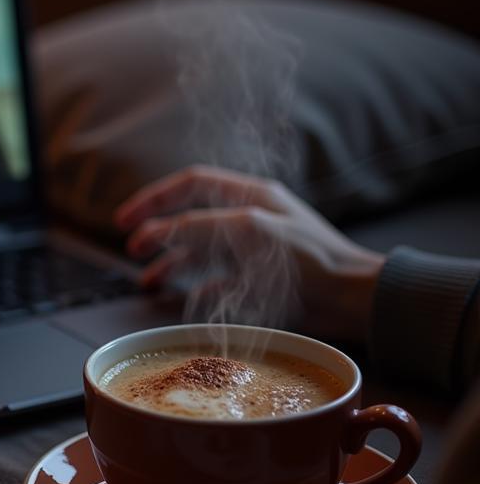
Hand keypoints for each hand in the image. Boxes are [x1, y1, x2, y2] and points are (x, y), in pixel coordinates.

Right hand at [115, 165, 385, 342]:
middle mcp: (249, 217)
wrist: (357, 299)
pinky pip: (219, 280)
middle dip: (157, 229)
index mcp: (249, 195)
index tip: (125, 219)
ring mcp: (254, 249)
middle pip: (191, 215)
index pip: (190, 184)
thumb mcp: (251, 233)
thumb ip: (201, 227)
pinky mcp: (262, 280)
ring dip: (172, 262)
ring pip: (201, 250)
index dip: (154, 198)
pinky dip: (197, 288)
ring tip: (147, 280)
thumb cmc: (311, 260)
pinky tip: (184, 299)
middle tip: (130, 246)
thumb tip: (157, 229)